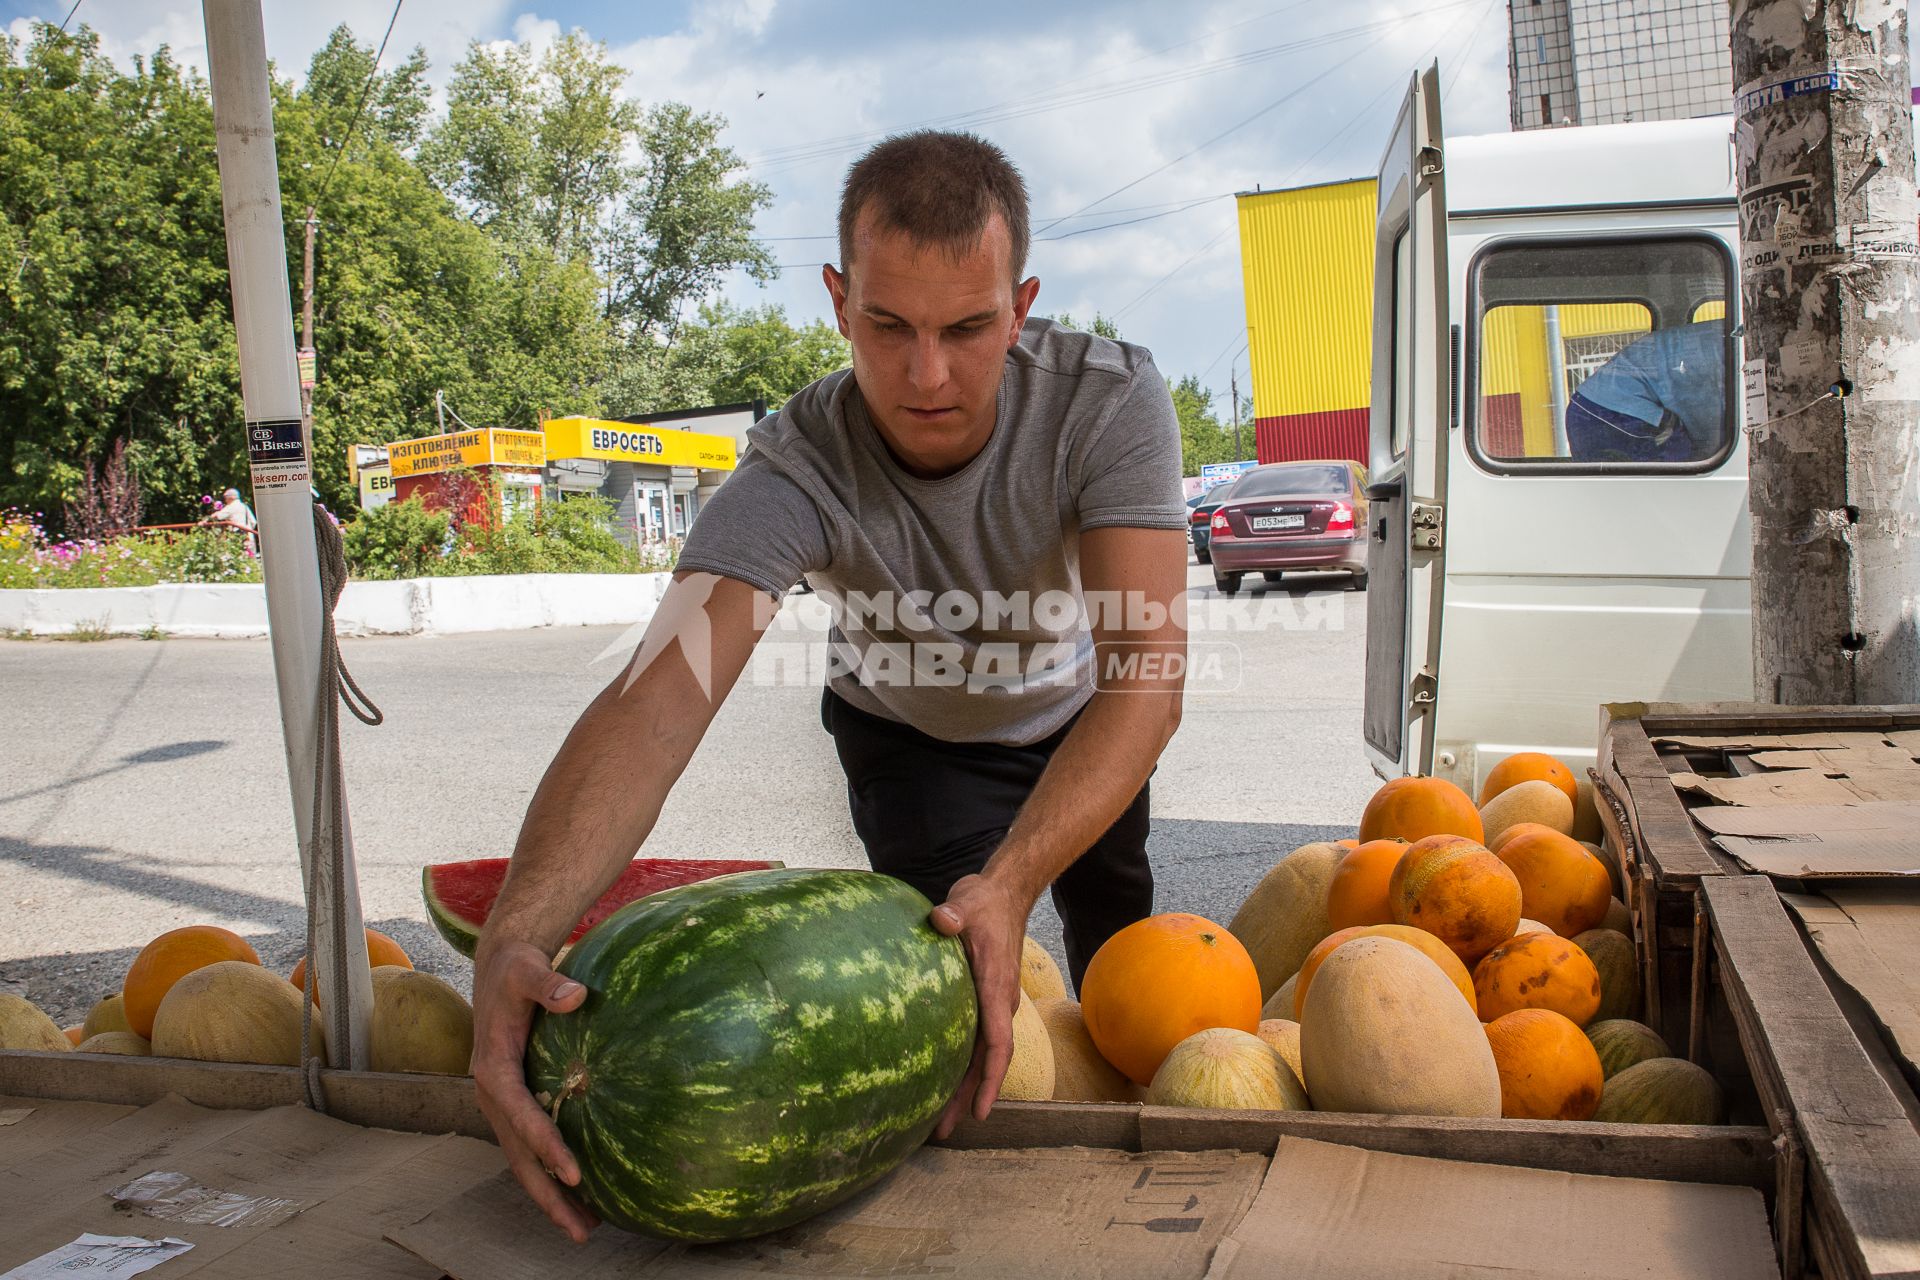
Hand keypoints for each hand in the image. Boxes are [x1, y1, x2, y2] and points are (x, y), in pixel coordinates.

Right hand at [471, 940, 597, 1242]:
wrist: (499, 968)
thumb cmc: (517, 969)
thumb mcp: (528, 969)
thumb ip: (549, 984)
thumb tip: (576, 995)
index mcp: (492, 1069)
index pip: (521, 1116)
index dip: (545, 1145)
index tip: (574, 1173)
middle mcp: (492, 1094)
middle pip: (517, 1156)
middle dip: (547, 1194)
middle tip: (580, 1229)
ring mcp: (501, 1104)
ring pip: (522, 1160)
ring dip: (549, 1195)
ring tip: (585, 1228)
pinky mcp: (514, 1102)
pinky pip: (530, 1145)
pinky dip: (550, 1170)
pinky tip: (583, 1189)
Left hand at [928, 873, 1027, 1139]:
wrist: (1003, 894)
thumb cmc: (983, 902)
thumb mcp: (966, 904)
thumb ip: (953, 915)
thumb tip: (940, 920)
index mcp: (995, 988)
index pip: (997, 1043)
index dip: (988, 1079)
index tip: (980, 1111)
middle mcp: (998, 1003)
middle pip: (987, 1061)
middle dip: (968, 1098)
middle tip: (944, 1131)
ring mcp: (992, 1004)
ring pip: (980, 1056)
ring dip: (962, 1088)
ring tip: (941, 1122)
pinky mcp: (982, 1000)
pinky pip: (974, 1041)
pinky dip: (961, 1066)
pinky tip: (941, 1081)